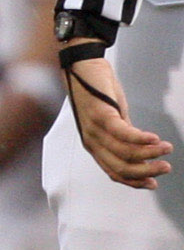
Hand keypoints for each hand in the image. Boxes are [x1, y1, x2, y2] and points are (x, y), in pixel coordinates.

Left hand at [67, 55, 172, 186]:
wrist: (82, 66)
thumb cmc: (100, 93)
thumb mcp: (114, 119)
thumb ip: (125, 137)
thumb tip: (144, 151)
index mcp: (95, 146)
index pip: (115, 172)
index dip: (135, 181)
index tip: (154, 183)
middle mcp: (92, 141)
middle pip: (121, 167)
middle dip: (146, 171)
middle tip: (166, 167)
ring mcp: (94, 129)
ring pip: (124, 152)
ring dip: (150, 153)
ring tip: (167, 149)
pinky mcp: (100, 114)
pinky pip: (122, 132)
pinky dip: (140, 138)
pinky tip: (155, 138)